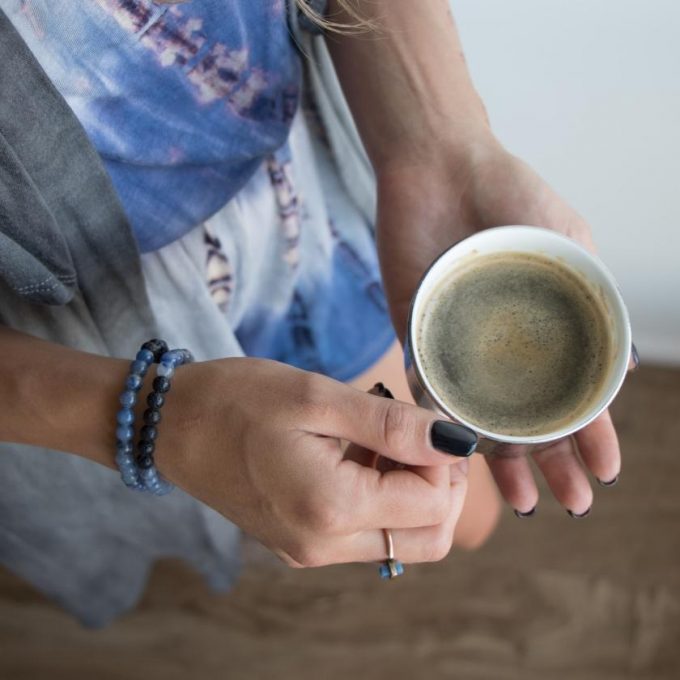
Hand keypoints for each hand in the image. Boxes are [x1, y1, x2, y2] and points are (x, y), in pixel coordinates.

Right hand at [155, 358, 475, 566]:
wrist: (169, 425)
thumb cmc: (235, 402)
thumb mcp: (316, 398)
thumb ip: (391, 425)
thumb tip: (454, 440)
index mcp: (331, 508)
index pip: (434, 504)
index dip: (444, 460)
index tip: (421, 420)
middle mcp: (324, 545)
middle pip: (428, 538)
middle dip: (440, 486)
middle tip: (415, 435)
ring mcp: (311, 550)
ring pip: (401, 540)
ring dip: (410, 491)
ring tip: (379, 438)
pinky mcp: (301, 543)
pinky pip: (365, 534)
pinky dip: (380, 498)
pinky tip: (356, 454)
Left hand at [376, 138, 629, 515]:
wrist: (437, 163)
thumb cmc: (510, 190)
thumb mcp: (567, 237)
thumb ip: (591, 294)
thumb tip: (623, 364)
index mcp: (543, 328)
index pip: (571, 395)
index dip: (591, 435)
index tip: (604, 473)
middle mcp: (503, 346)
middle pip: (529, 417)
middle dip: (553, 462)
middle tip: (570, 504)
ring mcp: (459, 345)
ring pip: (481, 418)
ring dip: (504, 461)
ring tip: (524, 502)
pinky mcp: (415, 334)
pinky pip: (428, 388)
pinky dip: (442, 423)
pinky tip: (459, 457)